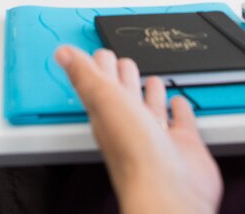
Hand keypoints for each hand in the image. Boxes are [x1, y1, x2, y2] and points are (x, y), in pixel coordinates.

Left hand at [55, 46, 220, 213]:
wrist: (169, 190)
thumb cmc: (134, 152)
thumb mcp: (104, 99)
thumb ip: (84, 75)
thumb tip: (61, 53)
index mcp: (107, 114)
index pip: (101, 83)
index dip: (99, 67)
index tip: (98, 54)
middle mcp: (130, 125)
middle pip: (125, 94)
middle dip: (124, 76)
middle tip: (124, 62)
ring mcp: (156, 136)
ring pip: (151, 108)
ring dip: (151, 93)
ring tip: (151, 79)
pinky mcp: (183, 144)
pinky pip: (181, 122)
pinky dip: (180, 110)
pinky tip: (179, 103)